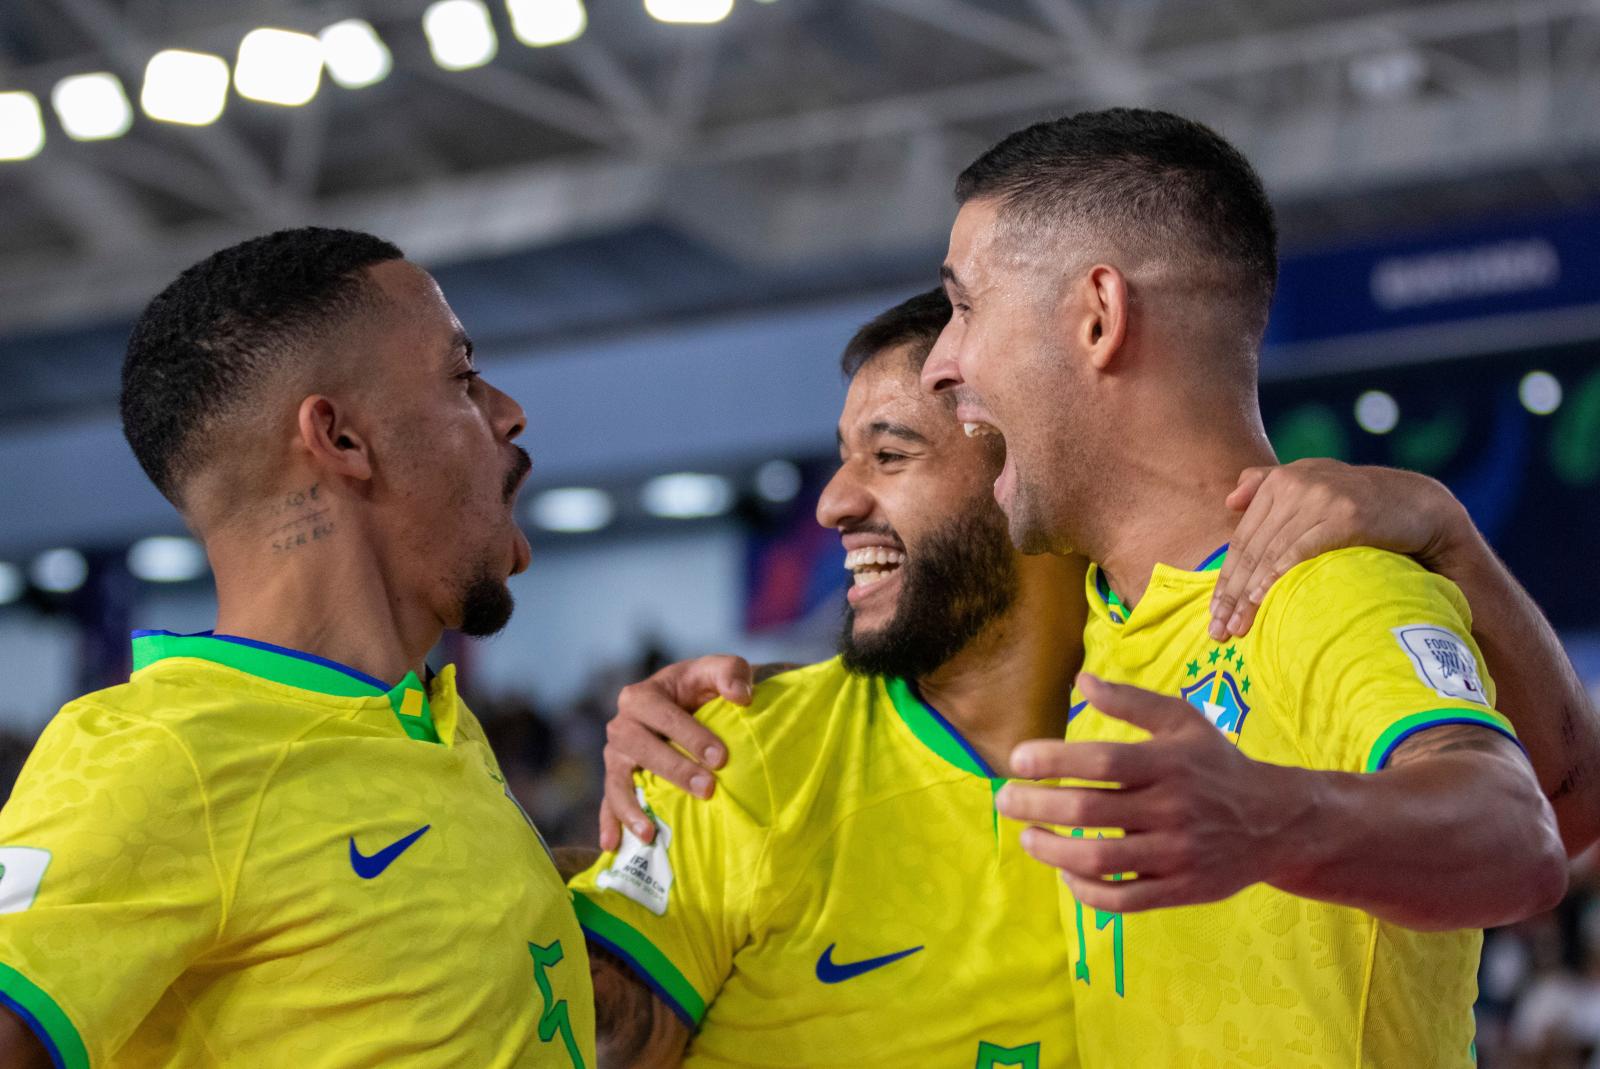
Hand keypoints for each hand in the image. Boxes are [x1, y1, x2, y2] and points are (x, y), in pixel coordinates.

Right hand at [599, 655, 750, 850]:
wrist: (689, 705)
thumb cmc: (703, 688)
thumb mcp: (718, 670)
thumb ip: (731, 672)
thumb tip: (740, 696)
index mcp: (642, 695)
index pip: (662, 714)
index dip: (690, 735)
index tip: (720, 758)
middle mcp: (622, 725)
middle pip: (638, 747)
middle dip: (672, 769)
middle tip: (707, 789)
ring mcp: (616, 756)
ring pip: (617, 780)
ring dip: (630, 807)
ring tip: (649, 833)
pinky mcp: (617, 780)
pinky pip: (608, 802)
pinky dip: (609, 823)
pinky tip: (612, 846)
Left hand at [994, 674, 1305, 911]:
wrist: (1277, 822)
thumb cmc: (1216, 765)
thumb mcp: (1182, 722)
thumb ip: (1131, 702)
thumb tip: (1081, 681)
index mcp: (1168, 763)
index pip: (1101, 761)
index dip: (1053, 760)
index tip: (1016, 760)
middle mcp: (1172, 809)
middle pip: (1089, 811)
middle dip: (1035, 805)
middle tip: (1004, 801)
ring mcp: (1176, 854)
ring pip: (1099, 859)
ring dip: (1051, 850)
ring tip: (1027, 836)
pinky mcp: (1180, 890)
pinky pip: (1122, 899)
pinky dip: (1085, 891)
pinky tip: (1064, 872)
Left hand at [1209, 459, 1462, 640]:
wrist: (1420, 503)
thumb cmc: (1363, 504)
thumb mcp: (1314, 483)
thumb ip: (1269, 484)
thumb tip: (1229, 501)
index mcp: (1280, 482)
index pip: (1243, 539)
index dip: (1226, 578)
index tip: (1213, 613)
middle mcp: (1295, 484)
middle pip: (1252, 549)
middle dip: (1231, 595)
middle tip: (1218, 631)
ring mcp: (1320, 498)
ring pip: (1270, 554)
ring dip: (1249, 596)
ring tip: (1237, 629)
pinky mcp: (1345, 515)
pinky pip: (1300, 549)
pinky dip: (1277, 576)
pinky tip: (1262, 600)